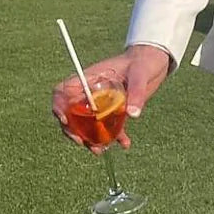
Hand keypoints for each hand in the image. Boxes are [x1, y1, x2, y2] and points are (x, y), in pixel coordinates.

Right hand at [52, 44, 170, 151]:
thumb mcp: (140, 75)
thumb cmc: (143, 62)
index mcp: (89, 78)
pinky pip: (108, 126)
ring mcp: (100, 102)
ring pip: (87, 124)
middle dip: (73, 130)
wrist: (154, 63)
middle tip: (83, 142)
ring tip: (100, 151)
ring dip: (91, 139)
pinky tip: (124, 144)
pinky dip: (114, 137)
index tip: (65, 120)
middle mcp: (90, 92)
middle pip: (71, 112)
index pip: (63, 91)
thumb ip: (136, 93)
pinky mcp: (113, 110)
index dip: (58, 105)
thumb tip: (133, 115)